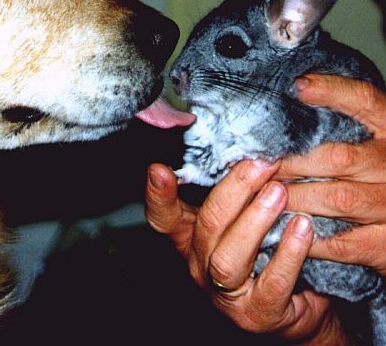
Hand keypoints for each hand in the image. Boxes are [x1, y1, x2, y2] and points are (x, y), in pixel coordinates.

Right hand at [146, 161, 349, 342]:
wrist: (299, 305)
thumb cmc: (268, 251)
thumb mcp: (245, 216)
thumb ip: (238, 191)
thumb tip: (249, 148)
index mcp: (190, 237)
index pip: (163, 217)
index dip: (158, 195)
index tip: (158, 169)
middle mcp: (200, 264)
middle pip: (205, 226)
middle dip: (233, 191)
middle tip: (261, 165)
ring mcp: (225, 293)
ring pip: (227, 257)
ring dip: (254, 220)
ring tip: (279, 192)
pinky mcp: (257, 314)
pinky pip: (271, 283)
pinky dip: (288, 253)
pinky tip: (302, 227)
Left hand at [277, 74, 385, 274]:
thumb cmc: (376, 170)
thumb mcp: (369, 136)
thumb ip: (343, 117)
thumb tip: (294, 89)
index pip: (365, 101)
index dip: (333, 92)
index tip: (298, 86)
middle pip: (338, 156)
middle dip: (290, 161)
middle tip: (255, 162)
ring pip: (336, 199)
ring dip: (292, 197)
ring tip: (260, 193)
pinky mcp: (384, 244)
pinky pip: (341, 243)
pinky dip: (306, 236)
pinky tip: (280, 229)